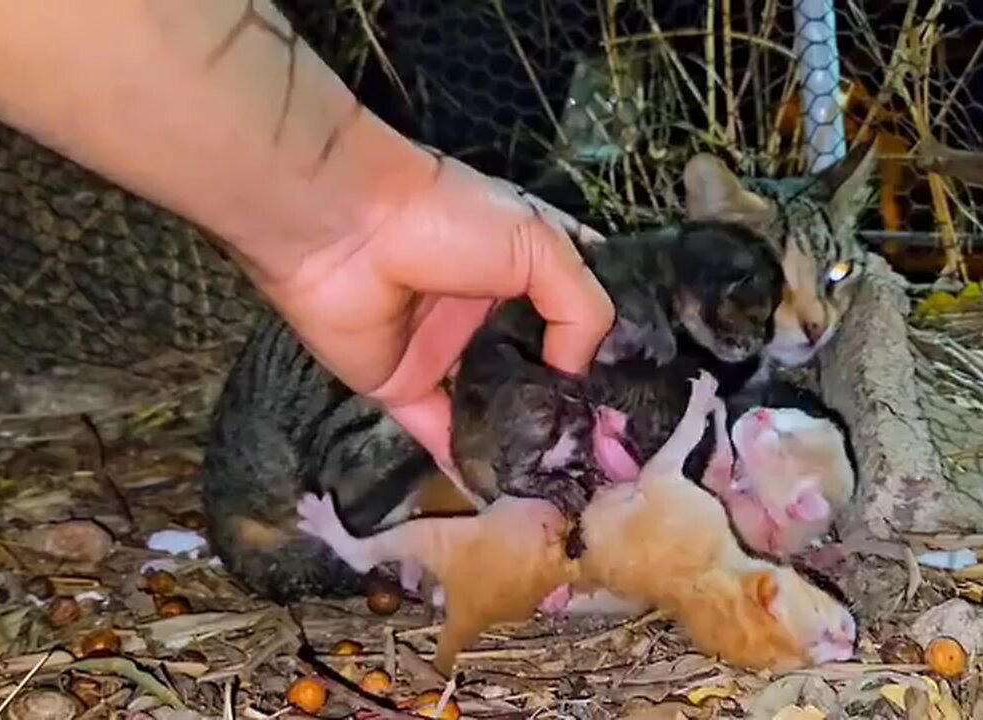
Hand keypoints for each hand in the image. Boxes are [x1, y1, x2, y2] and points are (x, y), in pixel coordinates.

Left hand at [257, 150, 614, 474]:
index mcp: (528, 264)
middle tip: (613, 457)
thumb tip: (577, 376)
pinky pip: (441, 433)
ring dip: (527, 440)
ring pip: (496, 406)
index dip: (609, 352)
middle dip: (574, 407)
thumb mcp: (539, 245)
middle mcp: (493, 310)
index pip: (580, 313)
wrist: (341, 227)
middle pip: (541, 367)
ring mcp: (448, 351)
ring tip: (571, 483)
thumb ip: (579, 309)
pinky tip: (508, 494)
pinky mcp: (404, 386)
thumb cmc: (446, 218)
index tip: (641, 399)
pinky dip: (469, 463)